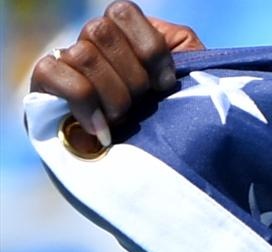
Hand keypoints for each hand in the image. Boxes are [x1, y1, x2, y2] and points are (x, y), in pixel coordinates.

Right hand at [31, 2, 201, 158]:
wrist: (155, 177)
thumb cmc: (176, 124)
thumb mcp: (190, 81)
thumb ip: (179, 47)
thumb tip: (164, 35)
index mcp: (123, 37)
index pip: (122, 11)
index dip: (150, 49)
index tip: (166, 85)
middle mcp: (90, 45)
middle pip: (99, 31)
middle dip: (131, 76)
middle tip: (142, 105)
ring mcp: (65, 65)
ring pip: (81, 55)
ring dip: (112, 95)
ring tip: (123, 120)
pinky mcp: (44, 90)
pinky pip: (51, 71)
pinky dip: (83, 102)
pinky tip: (101, 129)